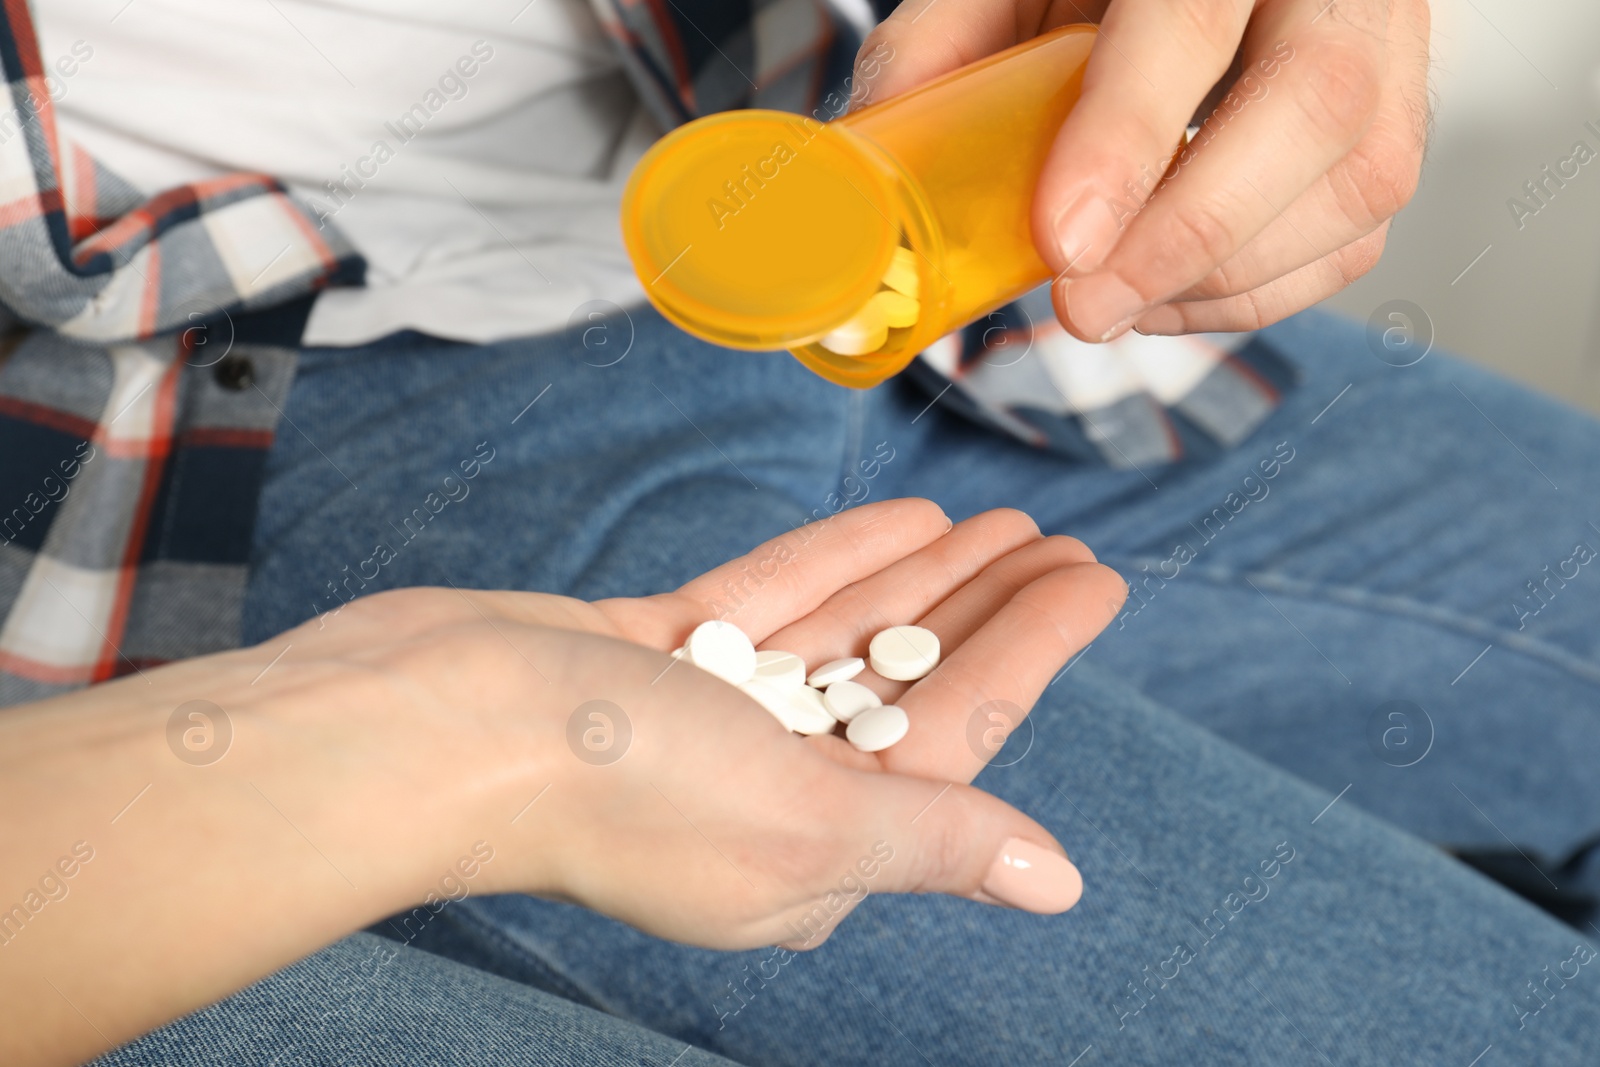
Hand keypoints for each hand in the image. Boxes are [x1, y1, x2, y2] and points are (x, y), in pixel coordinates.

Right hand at [284, 498, 1123, 948]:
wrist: (430, 726)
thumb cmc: (615, 788)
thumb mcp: (806, 822)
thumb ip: (935, 840)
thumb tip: (1056, 885)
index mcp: (815, 854)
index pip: (958, 740)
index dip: (1033, 654)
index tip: (1096, 580)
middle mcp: (767, 793)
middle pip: (907, 682)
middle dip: (986, 612)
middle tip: (1062, 541)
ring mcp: (705, 720)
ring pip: (842, 636)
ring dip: (920, 579)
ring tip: (998, 520)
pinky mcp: (650, 655)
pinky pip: (764, 601)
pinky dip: (831, 560)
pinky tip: (900, 517)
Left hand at [858, 0, 1429, 338]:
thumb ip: (942, 46)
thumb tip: (870, 161)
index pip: (1191, 20)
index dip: (1129, 138)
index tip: (1064, 244)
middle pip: (1314, 108)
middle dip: (1188, 235)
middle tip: (1084, 309)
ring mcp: (1389, 47)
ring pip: (1356, 184)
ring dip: (1219, 280)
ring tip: (1111, 306)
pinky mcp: (1395, 125)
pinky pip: (1356, 235)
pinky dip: (1255, 295)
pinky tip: (1167, 296)